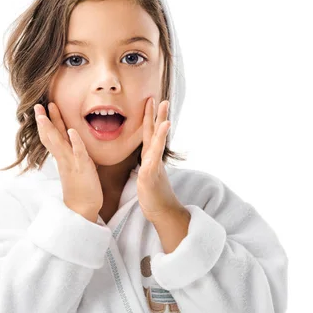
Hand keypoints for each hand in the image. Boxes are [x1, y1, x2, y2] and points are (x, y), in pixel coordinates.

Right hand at [34, 102, 102, 221]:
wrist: (82, 209)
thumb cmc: (80, 188)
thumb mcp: (74, 167)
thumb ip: (71, 154)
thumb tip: (70, 144)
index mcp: (62, 157)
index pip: (50, 137)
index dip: (44, 124)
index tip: (40, 110)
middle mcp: (63, 158)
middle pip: (51, 136)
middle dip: (44, 120)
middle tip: (37, 105)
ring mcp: (71, 162)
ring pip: (59, 142)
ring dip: (53, 126)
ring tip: (46, 113)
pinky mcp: (82, 168)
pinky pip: (78, 153)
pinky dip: (75, 141)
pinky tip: (72, 131)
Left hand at [137, 97, 183, 223]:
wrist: (162, 212)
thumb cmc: (153, 195)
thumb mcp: (147, 176)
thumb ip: (148, 165)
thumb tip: (146, 158)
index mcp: (150, 158)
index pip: (150, 134)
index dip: (150, 118)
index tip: (151, 103)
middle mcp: (153, 159)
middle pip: (156, 134)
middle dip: (158, 116)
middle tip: (163, 100)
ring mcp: (153, 167)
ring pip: (156, 144)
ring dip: (161, 129)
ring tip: (165, 114)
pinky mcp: (150, 176)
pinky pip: (153, 160)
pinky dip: (156, 148)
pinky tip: (158, 144)